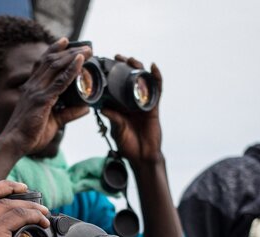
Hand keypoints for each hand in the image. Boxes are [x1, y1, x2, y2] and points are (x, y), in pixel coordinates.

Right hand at [0, 38, 91, 156]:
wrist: (15, 144)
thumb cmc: (30, 134)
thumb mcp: (54, 121)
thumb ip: (68, 113)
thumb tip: (85, 108)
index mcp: (32, 88)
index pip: (43, 63)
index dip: (53, 50)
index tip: (65, 41)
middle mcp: (33, 86)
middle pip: (52, 61)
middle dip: (69, 50)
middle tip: (86, 45)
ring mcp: (37, 91)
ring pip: (56, 67)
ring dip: (73, 56)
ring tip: (87, 50)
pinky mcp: (42, 100)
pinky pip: (60, 82)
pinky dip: (71, 70)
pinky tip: (80, 62)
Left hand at [100, 55, 163, 169]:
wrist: (142, 156)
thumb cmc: (128, 145)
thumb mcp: (117, 129)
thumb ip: (113, 118)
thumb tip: (102, 107)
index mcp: (120, 106)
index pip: (115, 86)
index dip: (111, 74)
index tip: (103, 64)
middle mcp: (131, 102)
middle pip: (128, 79)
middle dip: (124, 66)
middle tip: (117, 57)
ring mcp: (143, 103)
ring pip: (142, 81)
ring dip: (138, 68)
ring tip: (131, 60)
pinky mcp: (153, 106)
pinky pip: (156, 90)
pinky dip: (156, 78)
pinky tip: (153, 67)